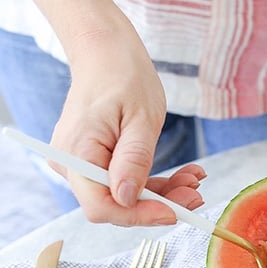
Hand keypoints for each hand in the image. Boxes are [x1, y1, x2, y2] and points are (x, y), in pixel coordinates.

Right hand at [50, 18, 204, 225]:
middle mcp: (70, 165)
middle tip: (195, 195)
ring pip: (122, 195)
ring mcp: (80, 164)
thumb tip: (127, 199)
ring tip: (194, 180)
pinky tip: (182, 175)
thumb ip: (134, 160)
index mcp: (77, 153)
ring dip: (161, 193)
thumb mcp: (142, 118)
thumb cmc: (123, 75)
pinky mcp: (93, 161)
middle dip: (157, 203)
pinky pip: (122, 181)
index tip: (175, 211)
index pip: (102, 206)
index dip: (138, 215)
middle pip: (114, 204)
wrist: (105, 52)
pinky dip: (152, 182)